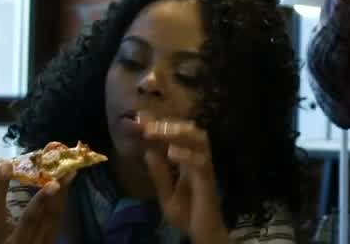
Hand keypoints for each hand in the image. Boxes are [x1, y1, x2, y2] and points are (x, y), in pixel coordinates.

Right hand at [0, 162, 73, 243]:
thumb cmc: (2, 243)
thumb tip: (3, 170)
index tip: (5, 164)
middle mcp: (16, 241)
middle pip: (30, 218)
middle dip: (42, 197)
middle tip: (53, 176)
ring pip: (50, 219)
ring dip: (61, 195)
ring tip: (68, 174)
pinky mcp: (50, 242)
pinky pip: (58, 222)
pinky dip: (62, 203)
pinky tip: (66, 189)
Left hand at [143, 118, 229, 243]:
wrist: (202, 233)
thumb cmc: (188, 214)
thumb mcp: (166, 194)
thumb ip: (160, 175)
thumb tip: (149, 152)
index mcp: (188, 161)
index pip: (176, 137)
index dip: (161, 125)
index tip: (140, 117)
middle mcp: (199, 159)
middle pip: (191, 132)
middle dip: (170, 124)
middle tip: (147, 125)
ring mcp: (205, 169)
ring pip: (200, 141)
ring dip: (180, 133)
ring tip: (160, 130)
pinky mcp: (208, 181)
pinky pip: (202, 164)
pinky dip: (187, 156)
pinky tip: (172, 152)